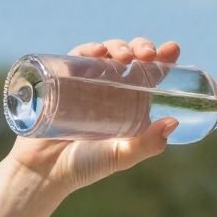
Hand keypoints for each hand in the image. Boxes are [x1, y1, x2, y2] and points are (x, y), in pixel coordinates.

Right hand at [3, 36, 180, 195]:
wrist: (44, 170)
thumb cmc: (85, 165)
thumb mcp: (121, 156)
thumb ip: (147, 144)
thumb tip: (172, 123)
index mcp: (131, 103)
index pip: (151, 74)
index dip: (163, 58)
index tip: (172, 48)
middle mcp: (111, 88)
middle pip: (131, 58)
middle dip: (141, 48)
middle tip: (148, 55)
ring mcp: (87, 82)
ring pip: (107, 53)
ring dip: (119, 46)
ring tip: (125, 57)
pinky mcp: (64, 79)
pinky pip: (77, 57)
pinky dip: (88, 49)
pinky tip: (98, 52)